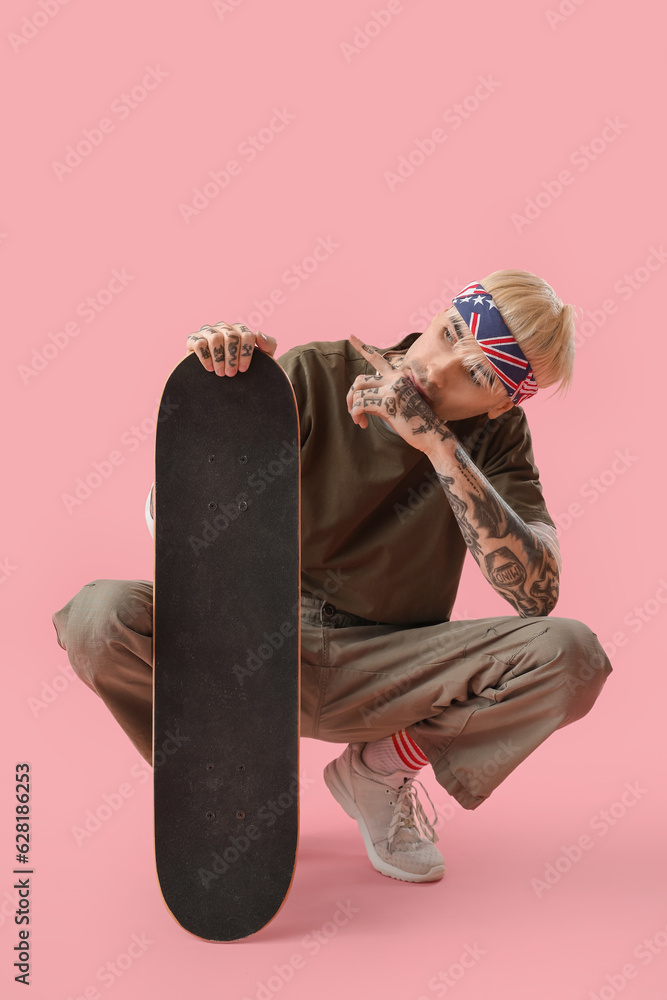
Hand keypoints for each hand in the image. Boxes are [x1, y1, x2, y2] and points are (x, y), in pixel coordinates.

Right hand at [186, 321, 277, 375]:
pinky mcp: (194, 339)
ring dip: (219, 358)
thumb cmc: (242, 368)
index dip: (246, 353)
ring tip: (220, 373)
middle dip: (232, 358)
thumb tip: (259, 333)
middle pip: (231, 336)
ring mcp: (208, 332)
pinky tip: (210, 369)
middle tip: (231, 374)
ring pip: (215, 338)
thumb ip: (269, 345)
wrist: (222, 382)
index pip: (246, 335)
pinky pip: (199, 343)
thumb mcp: (263, 359)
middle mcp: (224, 328)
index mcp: (240, 330)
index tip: (243, 370)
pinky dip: (205, 357)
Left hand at [346, 334, 449, 449]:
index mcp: (397, 376)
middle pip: (360, 380)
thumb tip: (359, 397)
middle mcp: (395, 379)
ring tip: (359, 420)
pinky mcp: (388, 402)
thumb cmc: (413, 421)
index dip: (362, 347)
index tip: (350, 336)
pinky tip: (363, 424)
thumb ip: (380, 394)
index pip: (377, 359)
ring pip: (358, 392)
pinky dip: (356, 414)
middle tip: (352, 410)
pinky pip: (360, 404)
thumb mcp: (396, 402)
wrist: (430, 434)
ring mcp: (392, 389)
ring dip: (353, 408)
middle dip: (351, 396)